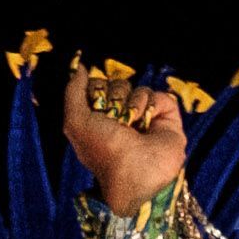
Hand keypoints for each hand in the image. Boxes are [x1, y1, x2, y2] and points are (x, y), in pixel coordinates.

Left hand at [63, 62, 188, 213]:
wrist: (137, 170)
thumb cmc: (104, 150)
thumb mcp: (76, 123)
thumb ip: (73, 93)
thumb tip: (80, 67)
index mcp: (97, 118)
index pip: (97, 85)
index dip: (96, 91)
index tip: (97, 109)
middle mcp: (120, 116)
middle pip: (116, 84)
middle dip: (114, 99)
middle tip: (116, 121)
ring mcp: (144, 116)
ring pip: (136, 88)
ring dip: (131, 105)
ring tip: (133, 127)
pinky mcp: (165, 115)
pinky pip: (156, 95)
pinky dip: (150, 106)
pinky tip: (148, 125)